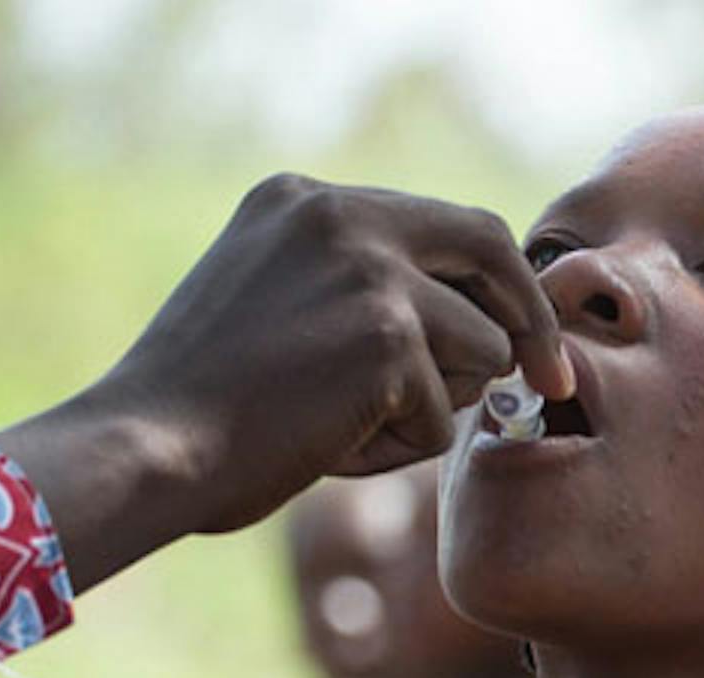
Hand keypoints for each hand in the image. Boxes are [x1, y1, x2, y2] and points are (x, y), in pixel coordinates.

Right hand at [0, 174, 570, 584]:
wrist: (149, 446)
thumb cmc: (206, 407)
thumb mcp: (279, 309)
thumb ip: (360, 293)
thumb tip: (480, 328)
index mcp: (306, 201)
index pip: (446, 223)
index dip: (501, 283)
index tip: (528, 334)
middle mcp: (341, 214)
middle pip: (491, 248)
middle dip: (535, 322)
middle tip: (554, 383)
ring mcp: (370, 269)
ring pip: (482, 349)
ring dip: (435, 408)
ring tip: (344, 427)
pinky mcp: (391, 333)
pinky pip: (447, 415)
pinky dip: (399, 449)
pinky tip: (328, 445)